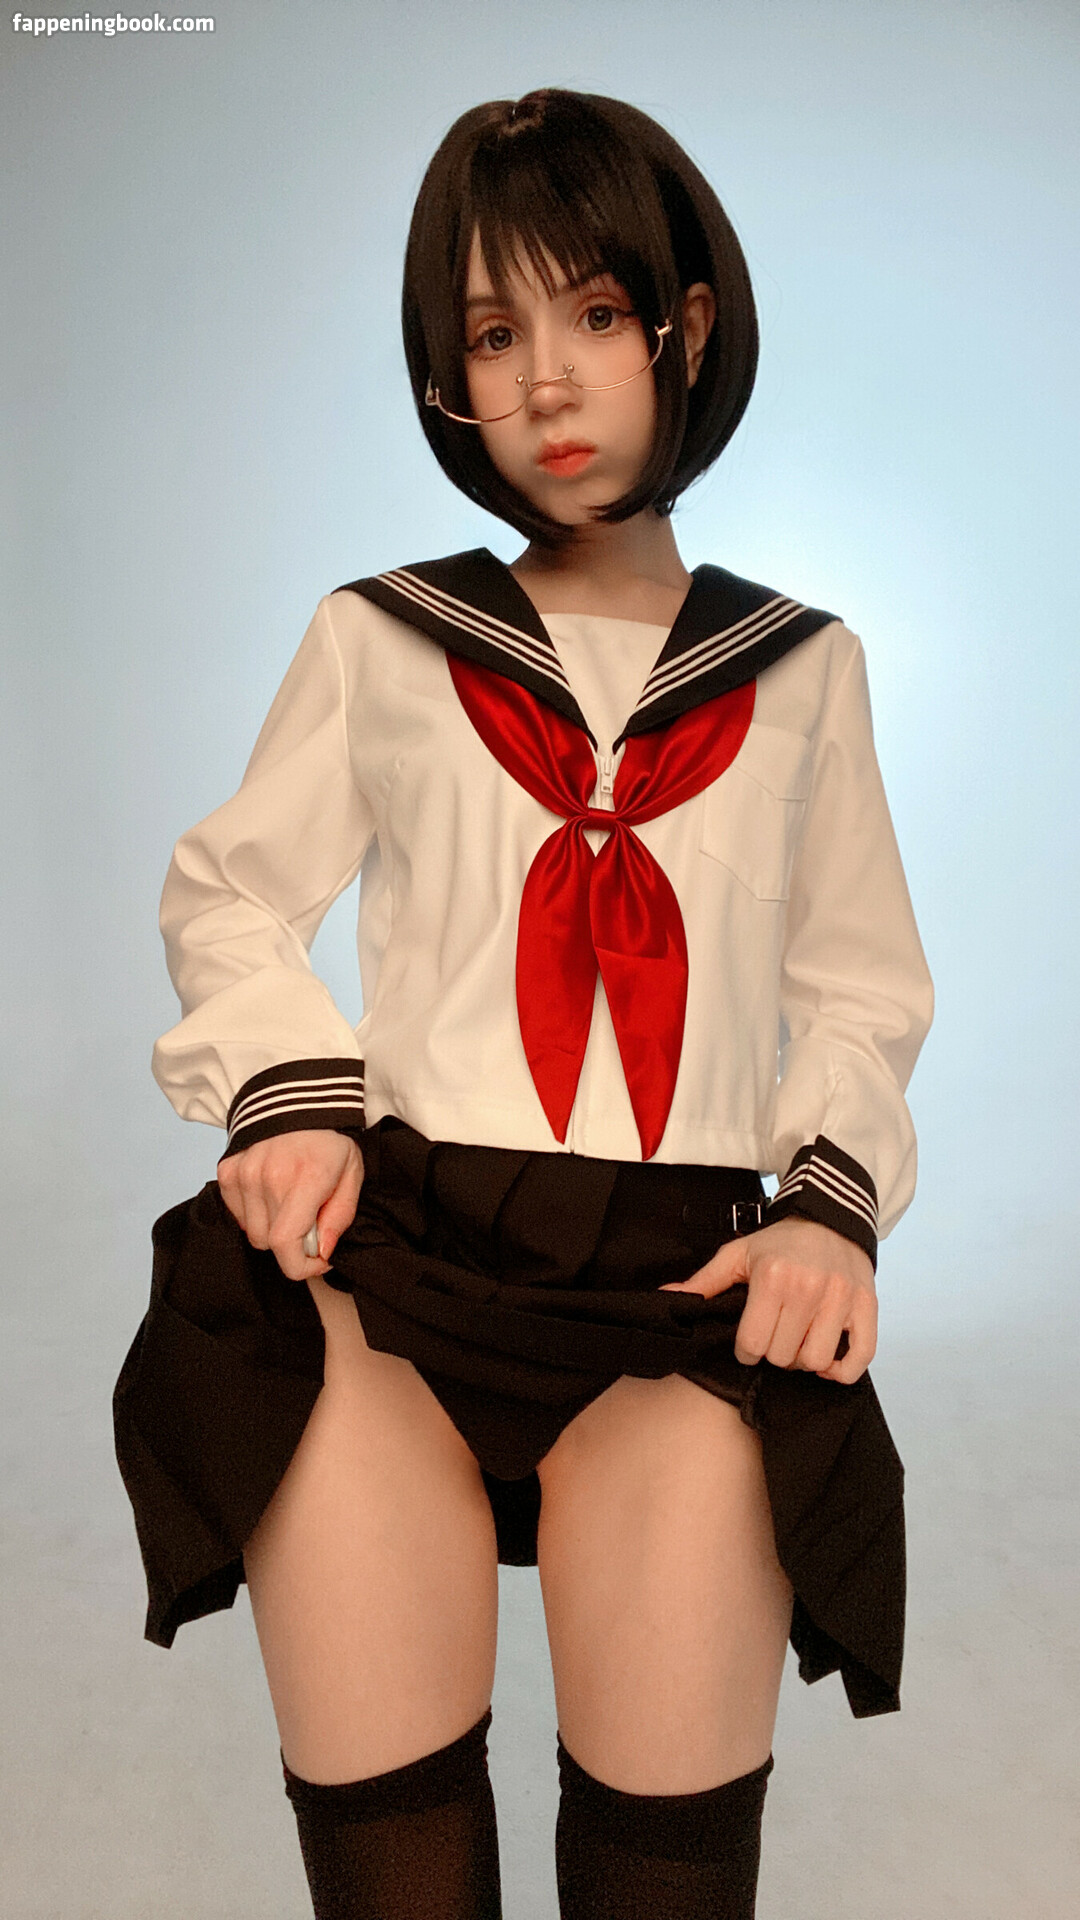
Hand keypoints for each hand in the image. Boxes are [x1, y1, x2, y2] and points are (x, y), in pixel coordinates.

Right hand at [217, 1129, 363, 1281]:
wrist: (297, 1097)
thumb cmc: (329, 1140)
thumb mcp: (352, 1175)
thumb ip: (339, 1217)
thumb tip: (320, 1251)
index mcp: (304, 1180)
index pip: (285, 1245)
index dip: (302, 1266)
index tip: (318, 1259)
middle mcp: (267, 1178)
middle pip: (269, 1244)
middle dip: (292, 1244)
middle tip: (309, 1221)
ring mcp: (243, 1174)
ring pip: (251, 1232)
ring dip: (272, 1228)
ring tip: (290, 1202)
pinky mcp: (227, 1171)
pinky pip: (237, 1215)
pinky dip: (254, 1214)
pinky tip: (271, 1193)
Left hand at [659, 1215, 876, 1383]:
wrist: (832, 1220)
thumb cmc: (781, 1242)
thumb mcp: (738, 1255)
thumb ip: (704, 1282)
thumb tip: (666, 1297)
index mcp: (774, 1277)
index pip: (753, 1344)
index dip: (746, 1350)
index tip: (749, 1342)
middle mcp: (809, 1288)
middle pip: (782, 1356)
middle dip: (773, 1354)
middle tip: (774, 1338)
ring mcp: (842, 1299)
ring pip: (816, 1361)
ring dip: (803, 1361)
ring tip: (797, 1343)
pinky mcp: (867, 1307)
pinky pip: (860, 1358)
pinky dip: (841, 1369)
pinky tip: (827, 1360)